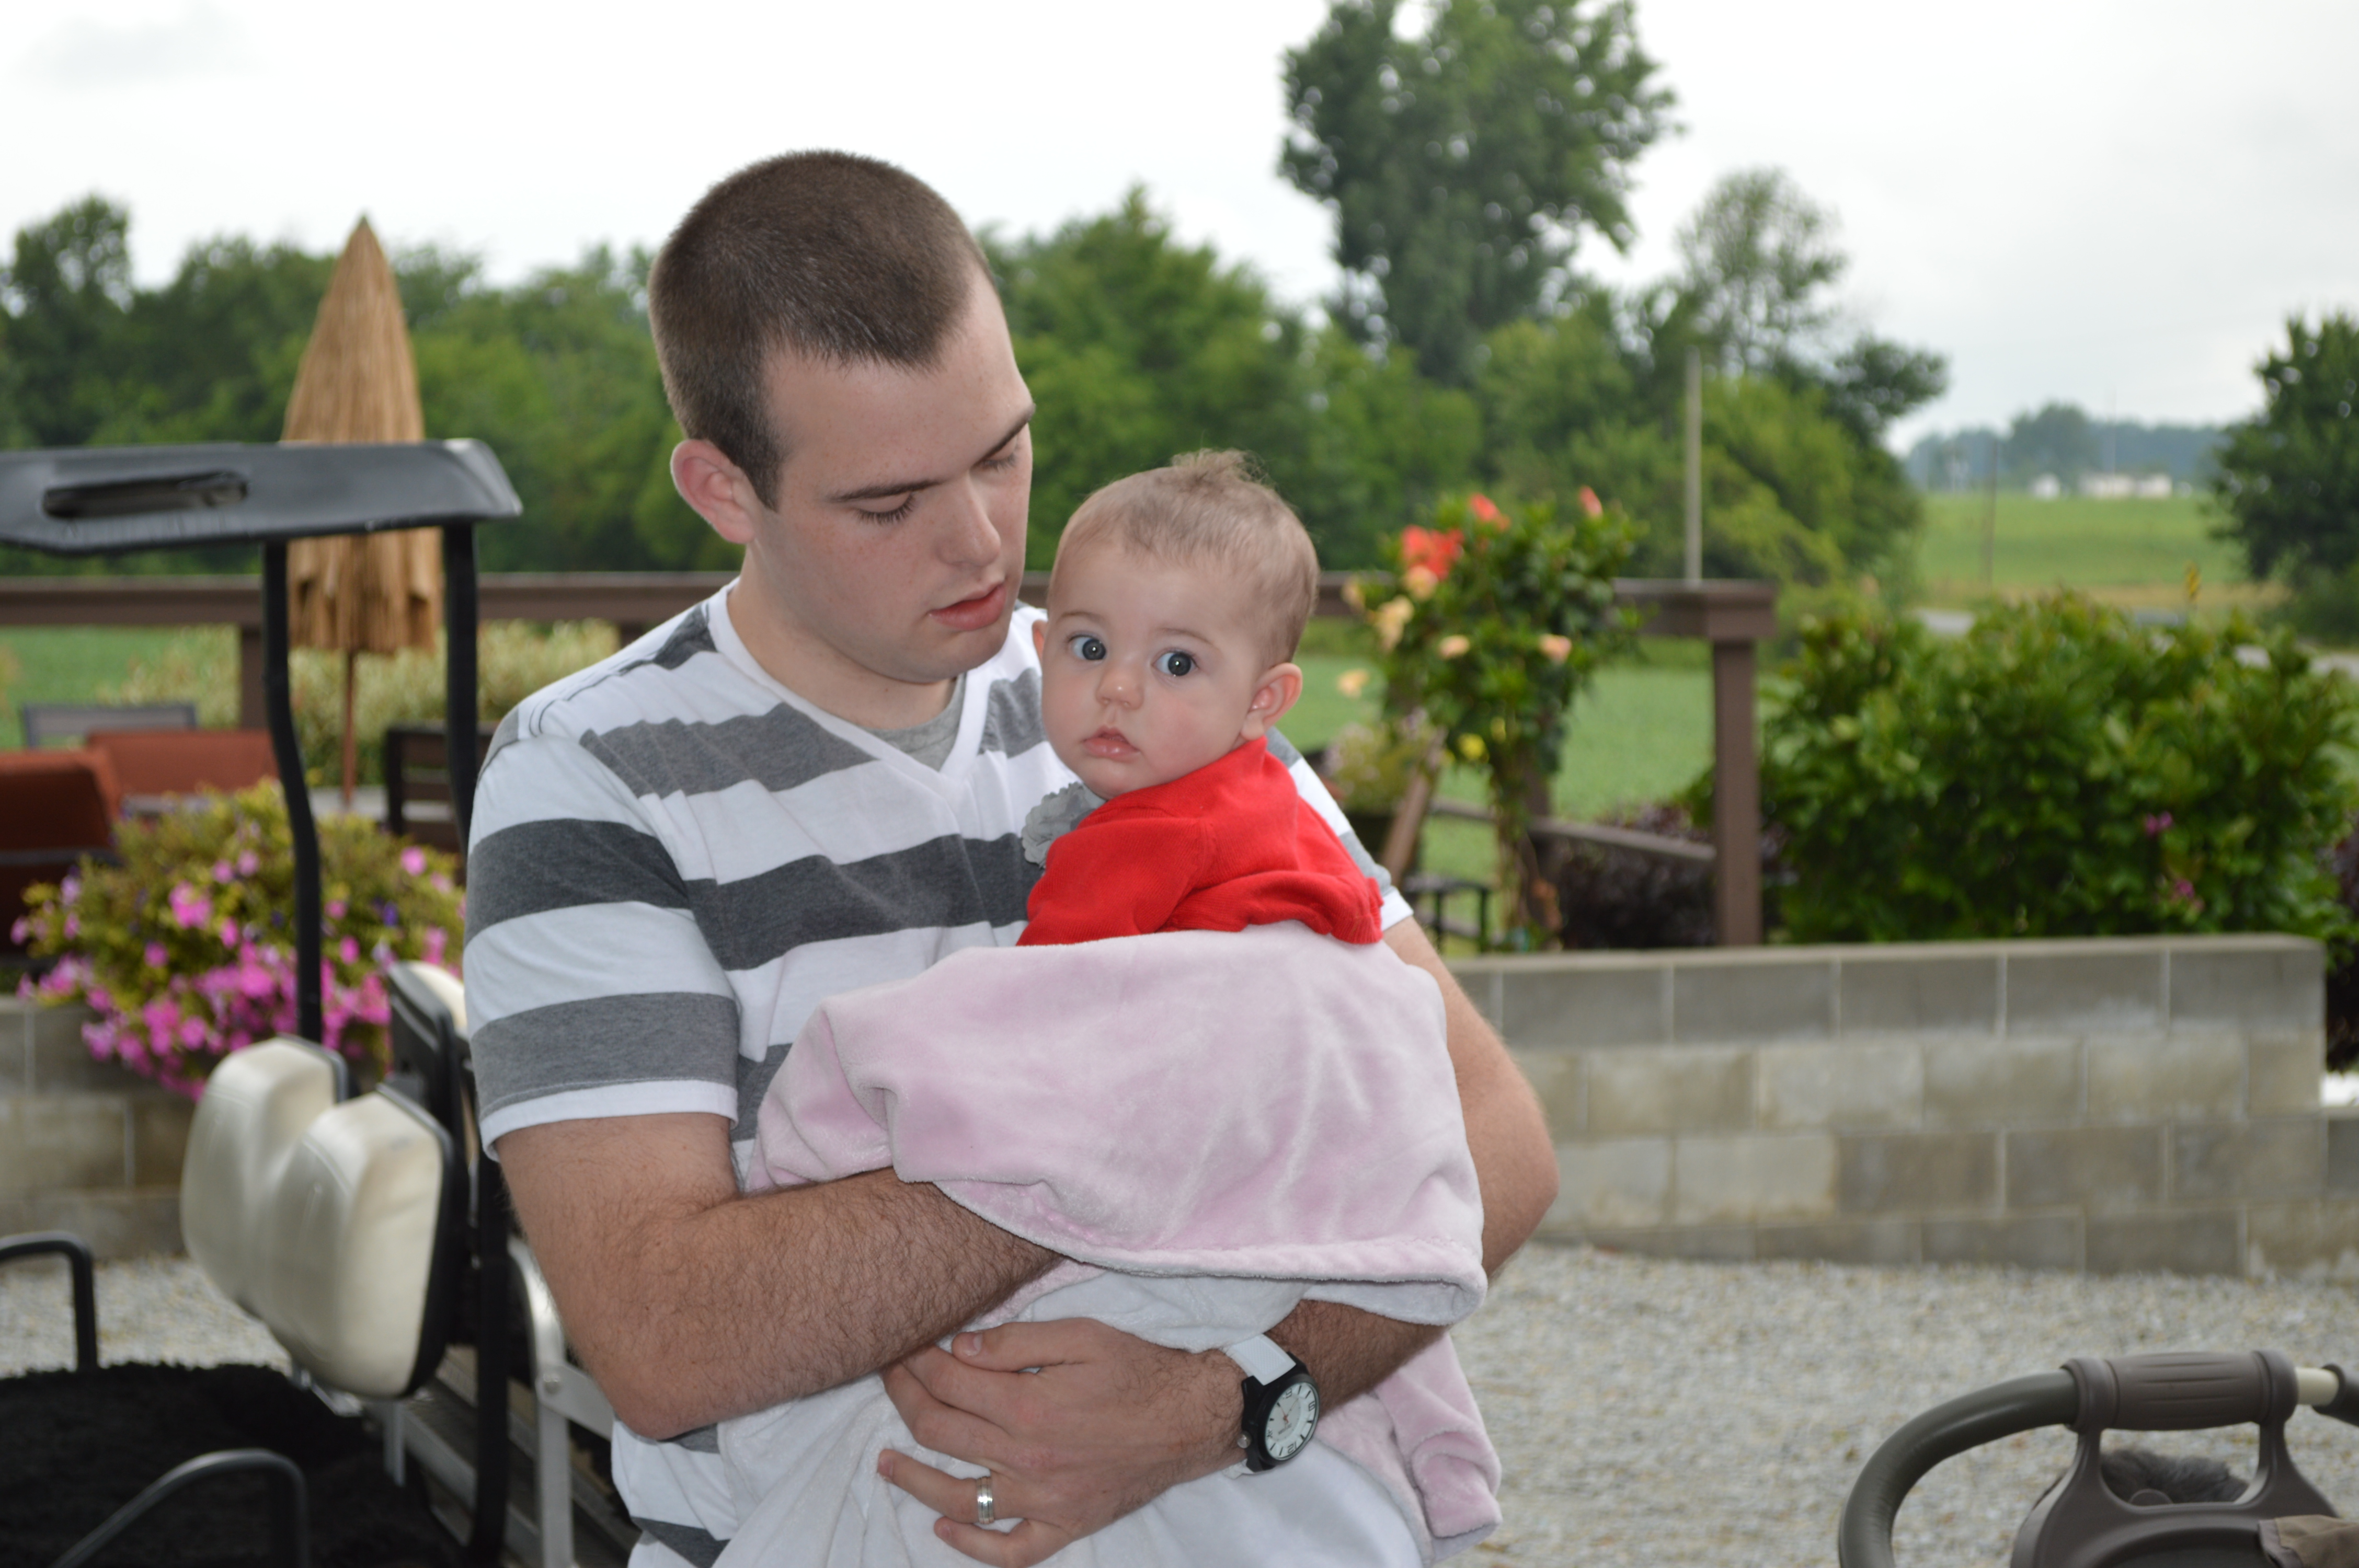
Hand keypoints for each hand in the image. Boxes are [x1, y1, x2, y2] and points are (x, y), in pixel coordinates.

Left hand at [877, 1319, 1239, 1566]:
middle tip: (890, 1381)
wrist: (1194, 1418)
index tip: (904, 1348)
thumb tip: (958, 1348)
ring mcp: (1045, 1500)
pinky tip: (945, 1527)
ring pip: (959, 1496)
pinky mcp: (1066, 1525)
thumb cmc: (1139, 1370)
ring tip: (885, 1462)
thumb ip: (1015, 1341)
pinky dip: (972, 1545)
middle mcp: (1028, 1458)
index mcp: (1029, 1406)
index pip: (949, 1383)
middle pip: (942, 1433)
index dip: (918, 1362)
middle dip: (905, 1401)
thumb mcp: (1081, 1335)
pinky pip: (1011, 1550)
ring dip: (913, 1479)